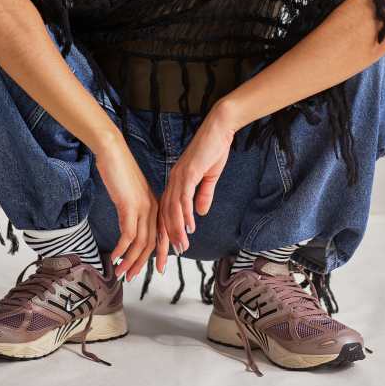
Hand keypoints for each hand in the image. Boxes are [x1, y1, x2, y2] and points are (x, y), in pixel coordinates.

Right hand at [94, 137, 158, 281]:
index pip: (161, 234)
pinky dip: (122, 249)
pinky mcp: (130, 206)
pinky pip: (128, 234)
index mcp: (156, 204)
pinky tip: (114, 257)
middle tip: (132, 277)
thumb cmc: (118, 171)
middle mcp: (153, 207)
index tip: (157, 269)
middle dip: (142, 263)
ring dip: (130, 261)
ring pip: (140, 242)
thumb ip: (133, 209)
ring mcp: (143, 207)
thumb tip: (129, 226)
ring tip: (121, 273)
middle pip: (152, 242)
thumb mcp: (130, 193)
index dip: (159, 253)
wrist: (112, 152)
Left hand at [156, 101, 236, 270]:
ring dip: (176, 230)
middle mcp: (174, 180)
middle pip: (165, 214)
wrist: (219, 129)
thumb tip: (200, 213)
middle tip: (168, 256)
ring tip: (179, 247)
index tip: (168, 248)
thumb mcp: (209, 177)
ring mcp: (180, 176)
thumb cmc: (214, 149)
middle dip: (166, 237)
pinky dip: (184, 214)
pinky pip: (184, 197)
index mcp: (176, 181)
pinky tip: (188, 227)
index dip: (166, 231)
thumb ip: (203, 195)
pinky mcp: (189, 173)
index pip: (167, 211)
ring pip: (173, 209)